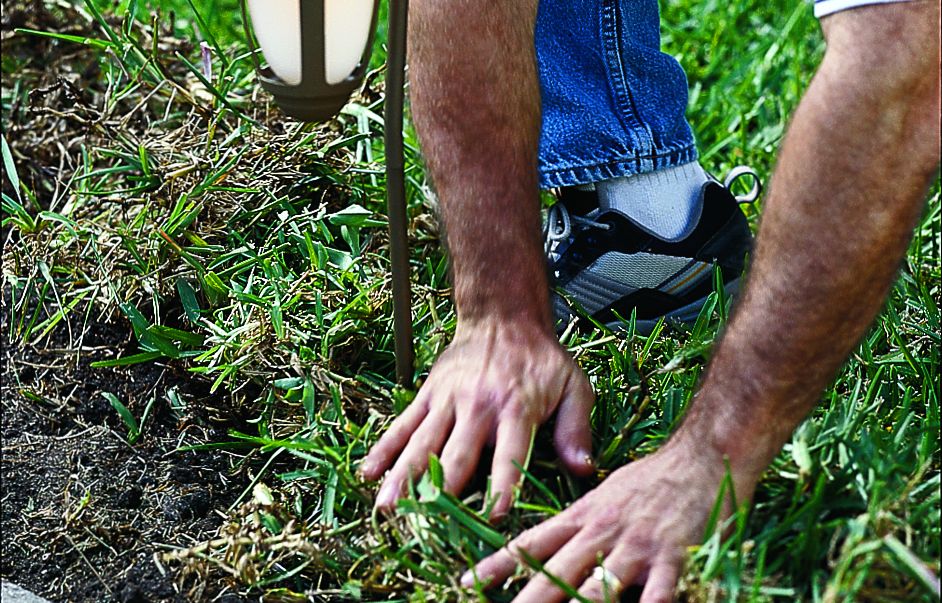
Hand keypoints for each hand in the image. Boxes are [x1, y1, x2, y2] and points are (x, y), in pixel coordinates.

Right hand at [359, 318, 594, 518]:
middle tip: (427, 527)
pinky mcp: (428, 394)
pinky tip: (369, 473)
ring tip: (387, 507)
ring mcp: (447, 400)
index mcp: (516, 406)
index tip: (494, 516)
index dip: (502, 484)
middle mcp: (477, 405)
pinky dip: (385, 448)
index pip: (508, 452)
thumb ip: (576, 429)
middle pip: (456, 454)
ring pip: (422, 443)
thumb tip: (584, 469)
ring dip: (403, 476)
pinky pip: (404, 424)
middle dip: (441, 492)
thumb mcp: (574, 386)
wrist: (502, 316)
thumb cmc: (542, 359)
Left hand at [465, 441, 755, 601]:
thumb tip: (549, 541)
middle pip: (557, 572)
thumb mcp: (604, 494)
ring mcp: (636, 546)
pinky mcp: (673, 558)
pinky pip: (656, 594)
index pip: (533, 543)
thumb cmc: (652, 480)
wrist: (703, 456)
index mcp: (583, 516)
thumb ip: (578, 520)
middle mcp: (602, 532)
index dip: (500, 565)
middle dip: (527, 599)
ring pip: (599, 586)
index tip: (469, 583)